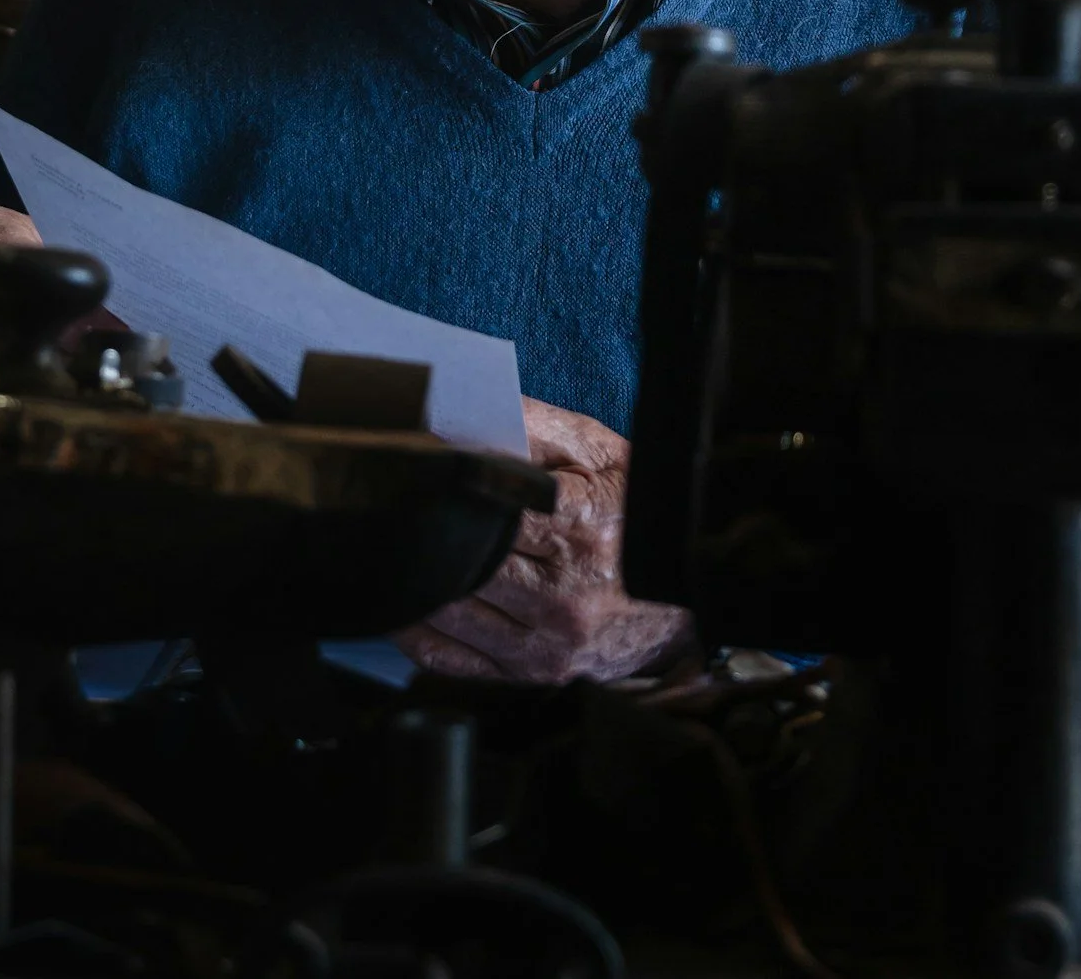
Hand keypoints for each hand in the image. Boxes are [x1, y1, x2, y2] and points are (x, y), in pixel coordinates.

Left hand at [394, 398, 695, 683]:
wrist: (692, 588)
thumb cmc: (637, 507)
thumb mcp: (600, 451)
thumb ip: (533, 423)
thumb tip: (468, 405)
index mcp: (581, 528)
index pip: (487, 507)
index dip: (445, 488)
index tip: (415, 470)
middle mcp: (566, 596)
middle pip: (462, 561)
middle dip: (424, 531)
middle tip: (388, 505)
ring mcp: (551, 645)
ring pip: (448, 613)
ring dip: (413, 581)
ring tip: (392, 548)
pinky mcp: (539, 675)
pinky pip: (453, 661)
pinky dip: (417, 634)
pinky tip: (406, 605)